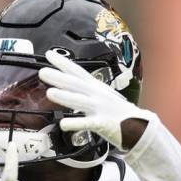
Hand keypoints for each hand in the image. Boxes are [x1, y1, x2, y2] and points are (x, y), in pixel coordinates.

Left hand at [39, 50, 155, 150]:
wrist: (138, 126)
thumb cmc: (115, 112)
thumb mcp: (99, 96)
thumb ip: (81, 91)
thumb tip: (62, 85)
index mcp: (95, 87)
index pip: (77, 71)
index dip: (63, 62)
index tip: (48, 54)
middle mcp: (96, 95)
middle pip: (76, 84)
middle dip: (59, 77)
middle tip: (43, 72)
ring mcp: (100, 108)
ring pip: (80, 101)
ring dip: (65, 97)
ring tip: (50, 93)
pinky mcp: (103, 124)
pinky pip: (87, 123)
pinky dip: (76, 123)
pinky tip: (63, 124)